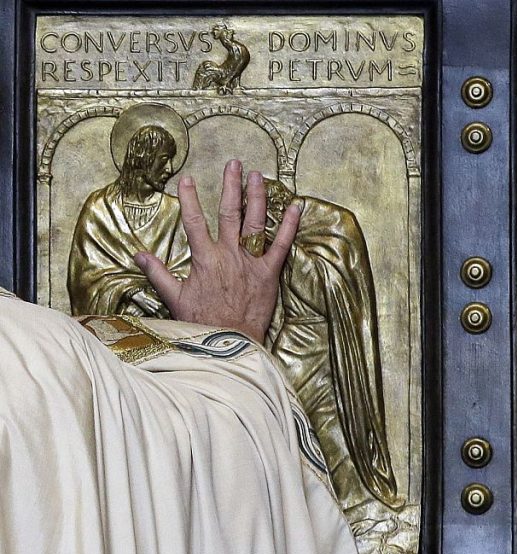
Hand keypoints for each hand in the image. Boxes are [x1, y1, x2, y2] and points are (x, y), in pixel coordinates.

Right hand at [134, 160, 301, 341]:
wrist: (228, 343)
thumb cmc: (201, 323)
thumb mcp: (174, 297)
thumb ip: (157, 273)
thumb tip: (137, 254)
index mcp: (204, 258)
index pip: (194, 221)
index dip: (190, 199)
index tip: (188, 179)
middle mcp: (228, 254)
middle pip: (229, 213)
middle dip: (231, 186)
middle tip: (234, 163)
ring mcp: (250, 262)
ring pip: (255, 222)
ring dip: (257, 196)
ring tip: (259, 175)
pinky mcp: (270, 273)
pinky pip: (282, 245)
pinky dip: (289, 225)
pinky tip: (296, 206)